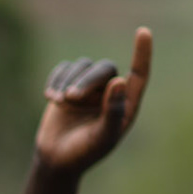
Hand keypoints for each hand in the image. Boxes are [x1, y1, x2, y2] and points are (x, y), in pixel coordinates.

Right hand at [33, 28, 151, 177]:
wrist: (56, 161)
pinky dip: (56, 79)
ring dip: (68, 81)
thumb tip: (119, 81)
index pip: (139, 73)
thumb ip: (113, 111)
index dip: (142, 53)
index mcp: (125, 104)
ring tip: (57, 100)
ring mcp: (88, 88)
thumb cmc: (83, 153)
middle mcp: (109, 92)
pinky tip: (49, 96)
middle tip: (71, 98)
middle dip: (86, 80)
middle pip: (104, 69)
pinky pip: (64, 69)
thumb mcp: (101, 137)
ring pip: (82, 66)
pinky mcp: (66, 86)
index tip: (143, 32)